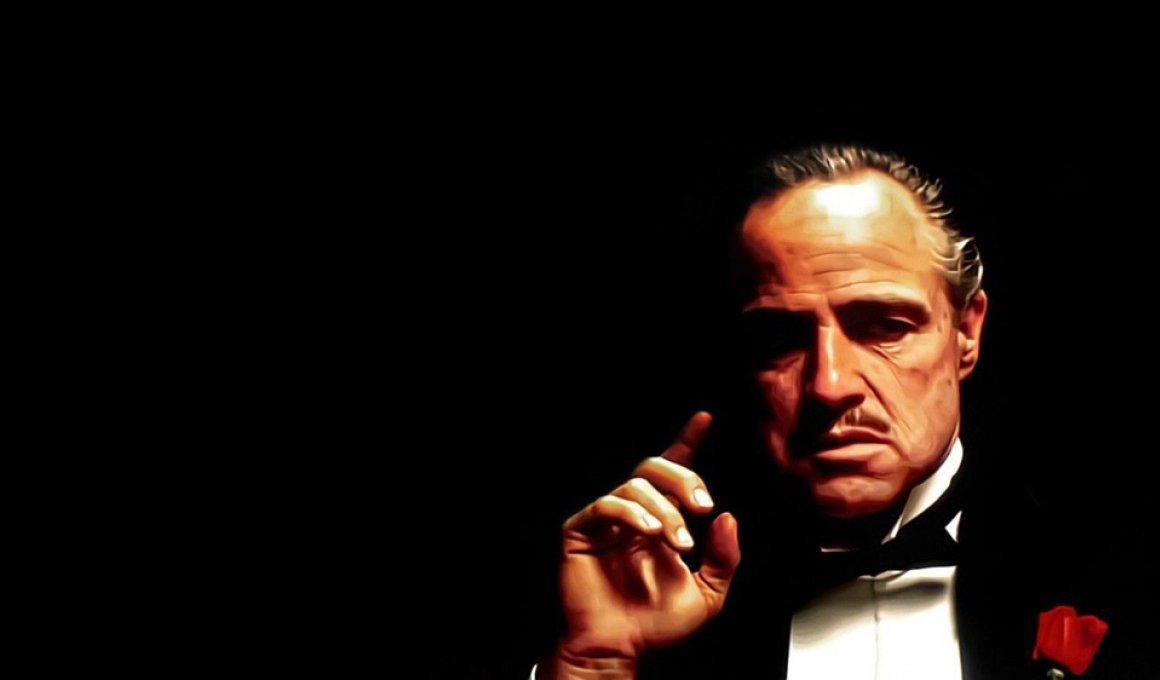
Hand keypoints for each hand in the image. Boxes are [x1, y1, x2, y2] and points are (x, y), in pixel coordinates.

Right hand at [553, 412, 740, 669]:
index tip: (704, 419)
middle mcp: (635, 514)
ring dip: (663, 509)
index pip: (674, 474)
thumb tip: (729, 519)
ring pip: (634, 486)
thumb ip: (725, 558)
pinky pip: (605, 505)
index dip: (687, 441)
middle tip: (703, 507)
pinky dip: (631, 513)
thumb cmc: (655, 625)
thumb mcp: (708, 595)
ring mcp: (606, 521)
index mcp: (662, 521)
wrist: (620, 649)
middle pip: (654, 467)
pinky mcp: (581, 530)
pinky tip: (648, 532)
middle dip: (684, 479)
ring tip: (677, 540)